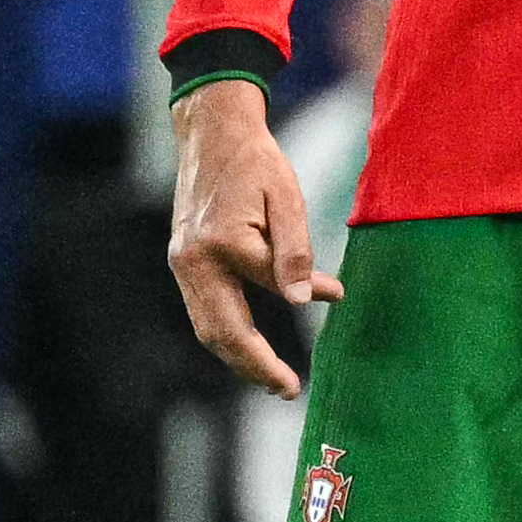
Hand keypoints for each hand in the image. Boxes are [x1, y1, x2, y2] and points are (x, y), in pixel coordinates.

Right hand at [168, 82, 333, 394]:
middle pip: (222, 332)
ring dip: (239, 358)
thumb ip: (296, 251)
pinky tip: (250, 347)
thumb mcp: (286, 197)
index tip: (338, 296)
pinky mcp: (182, 262)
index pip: (271, 284)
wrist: (210, 133)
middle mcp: (194, 261)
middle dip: (255, 366)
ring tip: (272, 380)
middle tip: (288, 389)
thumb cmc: (255, 162)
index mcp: (223, 243)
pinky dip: (226, 335)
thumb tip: (310, 301)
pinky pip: (203, 312)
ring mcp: (182, 264)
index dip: (308, 293)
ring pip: (208, 328)